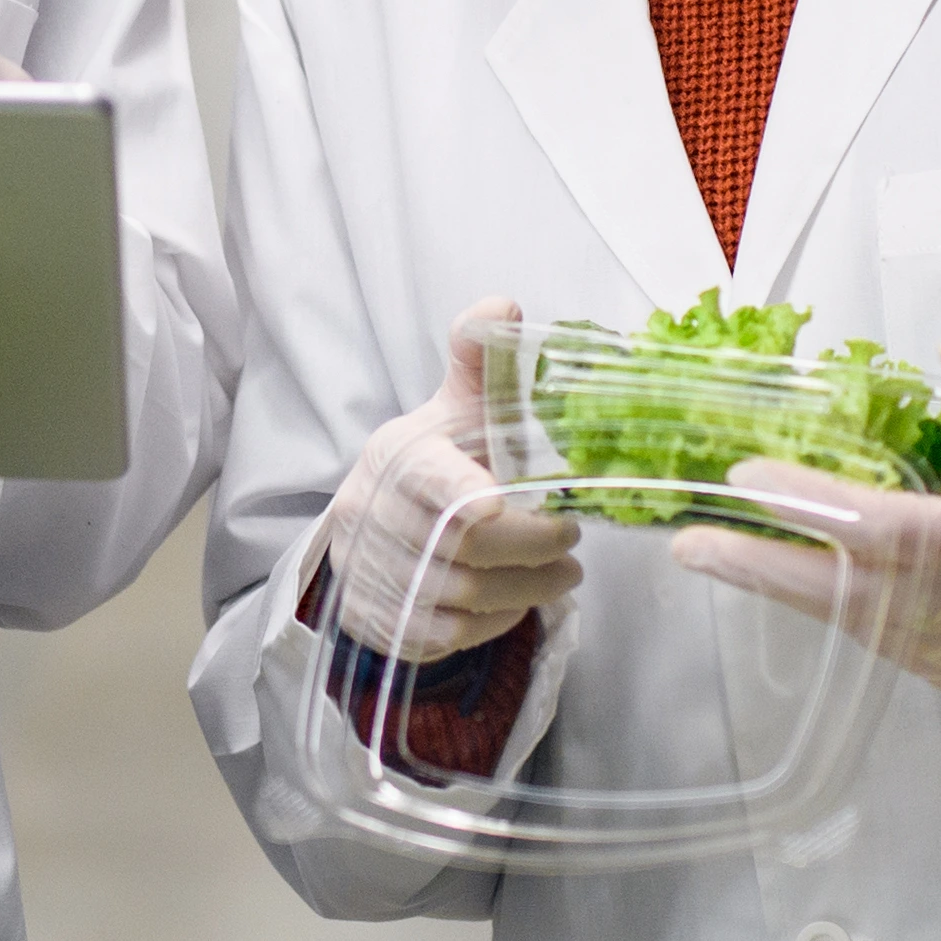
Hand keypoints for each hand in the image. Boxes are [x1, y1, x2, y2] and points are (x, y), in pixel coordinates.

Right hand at [304, 302, 581, 661]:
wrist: (368, 528)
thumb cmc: (435, 463)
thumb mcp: (456, 411)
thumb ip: (482, 365)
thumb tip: (501, 305)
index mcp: (398, 457)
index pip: (425, 475)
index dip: (457, 490)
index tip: (494, 502)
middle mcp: (374, 515)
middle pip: (462, 545)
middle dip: (530, 546)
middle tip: (572, 539)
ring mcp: (372, 572)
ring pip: (460, 596)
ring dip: (526, 589)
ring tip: (566, 573)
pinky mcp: (379, 620)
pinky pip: (446, 634)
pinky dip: (492, 622)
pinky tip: (518, 601)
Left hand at [668, 338, 940, 705]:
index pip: (888, 533)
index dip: (812, 506)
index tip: (747, 478)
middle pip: (851, 594)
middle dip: (764, 565)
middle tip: (690, 543)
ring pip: (860, 626)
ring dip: (786, 589)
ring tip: (716, 555)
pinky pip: (885, 646)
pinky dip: (835, 610)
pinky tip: (789, 577)